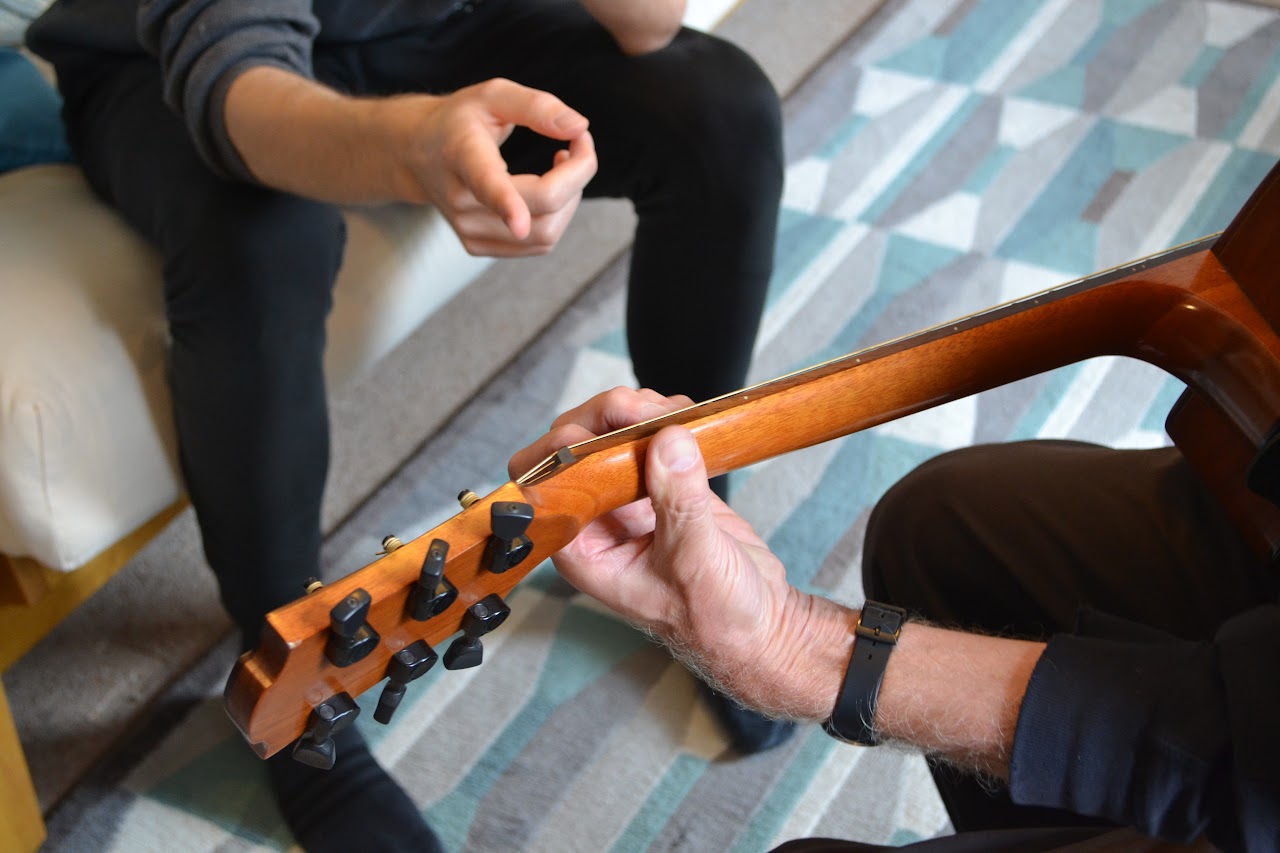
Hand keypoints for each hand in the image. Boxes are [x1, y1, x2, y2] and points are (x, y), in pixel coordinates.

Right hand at [398, 78, 597, 255]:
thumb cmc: (461, 120)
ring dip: (571, 197)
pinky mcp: (477, 246)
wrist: (417, 154)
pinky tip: (547, 188)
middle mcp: (461, 200)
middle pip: (541, 205)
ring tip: (561, 162)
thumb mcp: (492, 96)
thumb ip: (537, 107)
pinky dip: (558, 216)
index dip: (506, 203)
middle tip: (580, 142)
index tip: (519, 223)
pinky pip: (541, 243)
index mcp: (462, 155)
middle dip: (578, 174)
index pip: (486, 183)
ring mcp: (467, 229)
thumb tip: (580, 127)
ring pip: (547, 233)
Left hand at [509, 387, 840, 716]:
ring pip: (610, 434)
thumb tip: (667, 441)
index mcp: (585, 550)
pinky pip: (650, 436)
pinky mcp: (663, 483)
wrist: (760, 622)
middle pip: (574, 450)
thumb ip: (679, 501)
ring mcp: (630, 498)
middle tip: (642, 410)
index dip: (558, 455)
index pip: (544, 490)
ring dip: (637, 413)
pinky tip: (689, 419)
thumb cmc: (717, 617)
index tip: (595, 434)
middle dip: (603, 420)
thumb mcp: (695, 561)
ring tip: (674, 415)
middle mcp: (599, 521)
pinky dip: (666, 417)